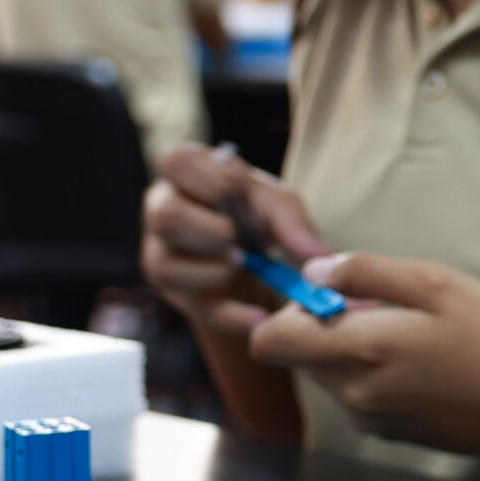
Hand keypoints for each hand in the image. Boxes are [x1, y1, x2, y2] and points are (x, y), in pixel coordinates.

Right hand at [142, 143, 331, 335]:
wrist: (249, 252)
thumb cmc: (255, 212)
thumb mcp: (278, 206)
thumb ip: (294, 224)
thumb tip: (319, 257)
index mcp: (186, 174)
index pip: (176, 163)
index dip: (209, 178)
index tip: (239, 190)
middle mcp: (163, 209)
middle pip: (165, 216)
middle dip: (209, 230)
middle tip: (236, 236)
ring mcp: (161, 251)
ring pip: (167, 266)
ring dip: (215, 271)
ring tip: (244, 265)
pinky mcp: (173, 289)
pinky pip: (194, 306)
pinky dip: (232, 315)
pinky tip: (258, 318)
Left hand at [246, 253, 479, 456]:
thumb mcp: (438, 284)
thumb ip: (367, 273)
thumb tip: (314, 272)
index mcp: (360, 352)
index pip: (269, 341)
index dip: (288, 309)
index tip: (330, 293)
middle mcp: (354, 394)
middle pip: (301, 355)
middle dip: (329, 326)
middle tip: (390, 308)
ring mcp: (371, 421)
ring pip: (332, 374)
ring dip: (356, 350)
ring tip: (419, 335)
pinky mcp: (391, 435)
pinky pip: (361, 395)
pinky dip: (378, 374)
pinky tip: (430, 364)